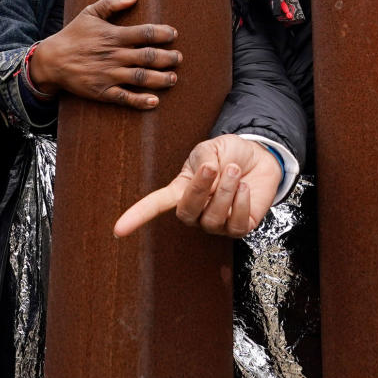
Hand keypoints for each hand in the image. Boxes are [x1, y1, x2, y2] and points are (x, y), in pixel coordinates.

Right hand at [30, 0, 179, 108]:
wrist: (51, 60)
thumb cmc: (73, 35)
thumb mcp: (89, 13)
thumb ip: (111, 3)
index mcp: (113, 36)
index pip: (145, 33)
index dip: (163, 34)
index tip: (174, 35)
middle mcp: (114, 55)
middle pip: (148, 57)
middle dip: (168, 58)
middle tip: (178, 58)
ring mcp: (109, 75)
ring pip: (141, 77)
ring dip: (160, 79)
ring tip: (173, 78)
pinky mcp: (102, 91)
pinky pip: (125, 98)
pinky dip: (140, 101)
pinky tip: (154, 101)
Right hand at [113, 135, 280, 237]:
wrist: (258, 157)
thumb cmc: (229, 154)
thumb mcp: (211, 148)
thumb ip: (204, 158)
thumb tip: (207, 174)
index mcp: (182, 190)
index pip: (155, 205)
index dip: (137, 216)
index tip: (118, 229)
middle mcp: (197, 210)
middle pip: (186, 212)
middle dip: (200, 189)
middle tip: (213, 167)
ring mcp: (217, 222)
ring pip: (213, 218)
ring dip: (226, 191)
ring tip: (235, 171)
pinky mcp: (239, 227)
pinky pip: (236, 224)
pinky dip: (241, 203)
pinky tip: (245, 188)